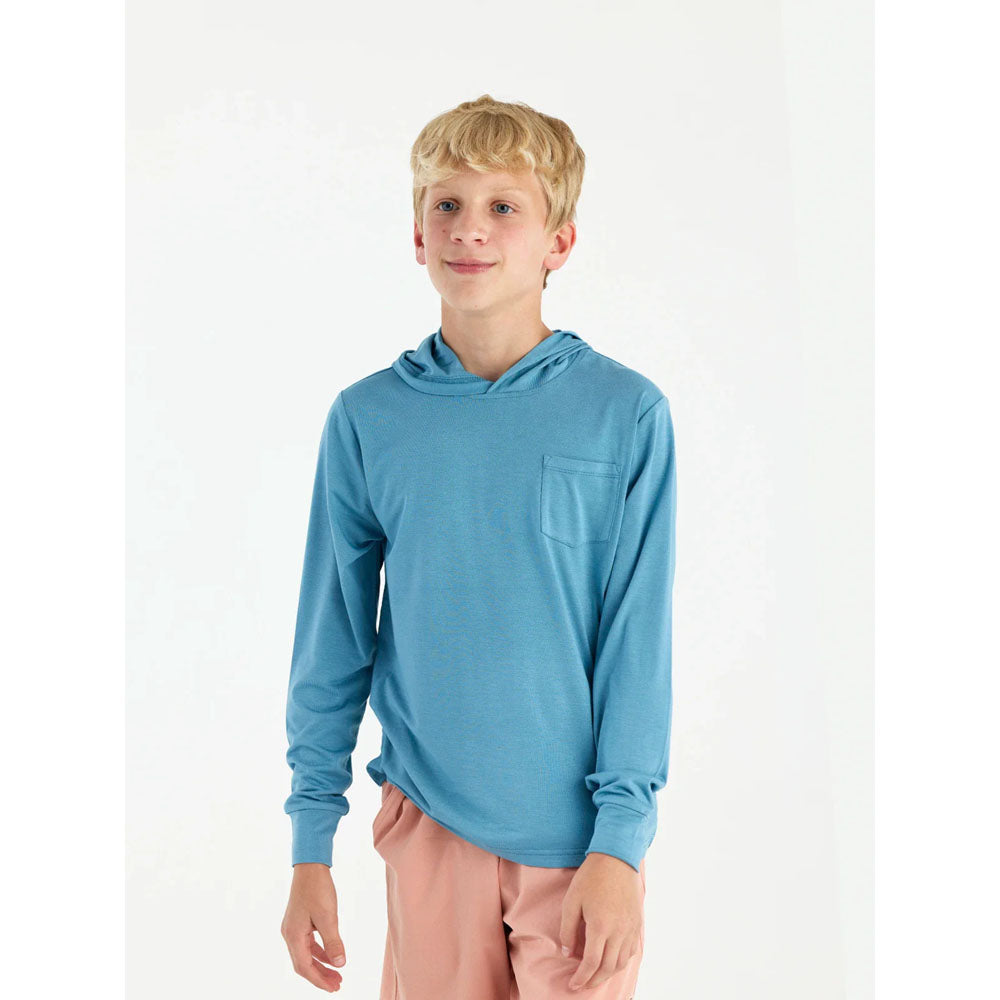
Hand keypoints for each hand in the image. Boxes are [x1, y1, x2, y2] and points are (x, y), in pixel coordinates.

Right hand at [281, 863, 346, 991]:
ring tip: (337, 974)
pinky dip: (319, 951)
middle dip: (320, 976)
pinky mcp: (299, 921)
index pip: (304, 967)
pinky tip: (331, 955)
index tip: (334, 987)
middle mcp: (289, 934)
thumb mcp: (328, 916)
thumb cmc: (317, 888)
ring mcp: (293, 928)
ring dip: (321, 965)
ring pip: (306, 954)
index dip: (319, 980)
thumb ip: (333, 942)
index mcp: (293, 935)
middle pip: (303, 964)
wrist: (310, 866)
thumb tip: (340, 963)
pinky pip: (308, 943)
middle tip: (337, 985)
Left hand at [559, 852, 642, 991]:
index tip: (573, 984)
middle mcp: (618, 932)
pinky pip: (631, 951)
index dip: (581, 978)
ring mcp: (630, 928)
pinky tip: (611, 961)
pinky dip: (620, 961)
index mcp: (600, 927)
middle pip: (608, 968)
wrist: (616, 858)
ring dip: (608, 974)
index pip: (591, 963)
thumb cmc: (592, 877)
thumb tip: (568, 952)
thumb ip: (568, 930)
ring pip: (621, 963)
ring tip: (596, 976)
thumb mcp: (572, 901)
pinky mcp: (637, 923)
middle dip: (594, 981)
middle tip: (583, 985)